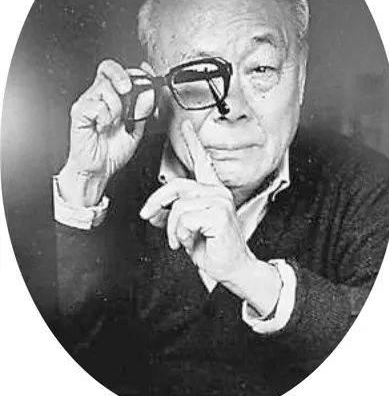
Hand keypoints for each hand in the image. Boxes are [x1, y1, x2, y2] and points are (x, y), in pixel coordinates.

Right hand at [58, 59, 152, 205]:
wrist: (98, 170)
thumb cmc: (112, 151)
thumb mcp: (136, 130)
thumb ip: (143, 111)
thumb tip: (149, 94)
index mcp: (112, 97)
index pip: (121, 72)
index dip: (135, 71)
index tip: (147, 74)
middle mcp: (99, 96)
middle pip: (108, 68)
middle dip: (122, 76)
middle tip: (128, 90)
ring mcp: (88, 103)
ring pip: (106, 88)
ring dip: (117, 107)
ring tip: (114, 123)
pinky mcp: (79, 112)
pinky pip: (97, 106)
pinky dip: (105, 118)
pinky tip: (102, 127)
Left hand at [140, 119, 252, 281]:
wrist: (233, 269)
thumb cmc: (213, 249)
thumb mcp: (186, 229)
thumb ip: (173, 215)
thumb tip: (153, 211)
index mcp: (211, 192)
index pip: (201, 162)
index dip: (193, 143)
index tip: (186, 126)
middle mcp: (217, 192)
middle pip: (175, 186)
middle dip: (155, 203)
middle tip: (147, 216)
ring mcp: (220, 201)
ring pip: (177, 207)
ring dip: (173, 229)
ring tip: (181, 241)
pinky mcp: (219, 213)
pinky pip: (184, 219)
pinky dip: (181, 235)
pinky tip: (192, 242)